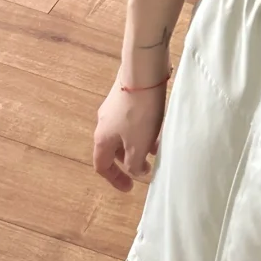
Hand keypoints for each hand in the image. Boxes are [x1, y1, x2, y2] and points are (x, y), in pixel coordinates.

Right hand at [94, 74, 166, 192]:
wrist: (142, 73)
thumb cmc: (139, 113)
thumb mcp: (138, 145)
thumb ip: (135, 163)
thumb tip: (135, 171)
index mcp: (102, 138)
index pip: (102, 166)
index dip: (115, 179)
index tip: (129, 188)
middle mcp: (103, 123)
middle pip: (113, 150)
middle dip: (129, 161)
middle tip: (146, 168)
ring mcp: (113, 108)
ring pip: (124, 134)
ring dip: (138, 145)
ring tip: (157, 150)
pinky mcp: (126, 96)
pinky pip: (131, 121)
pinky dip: (142, 130)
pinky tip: (159, 128)